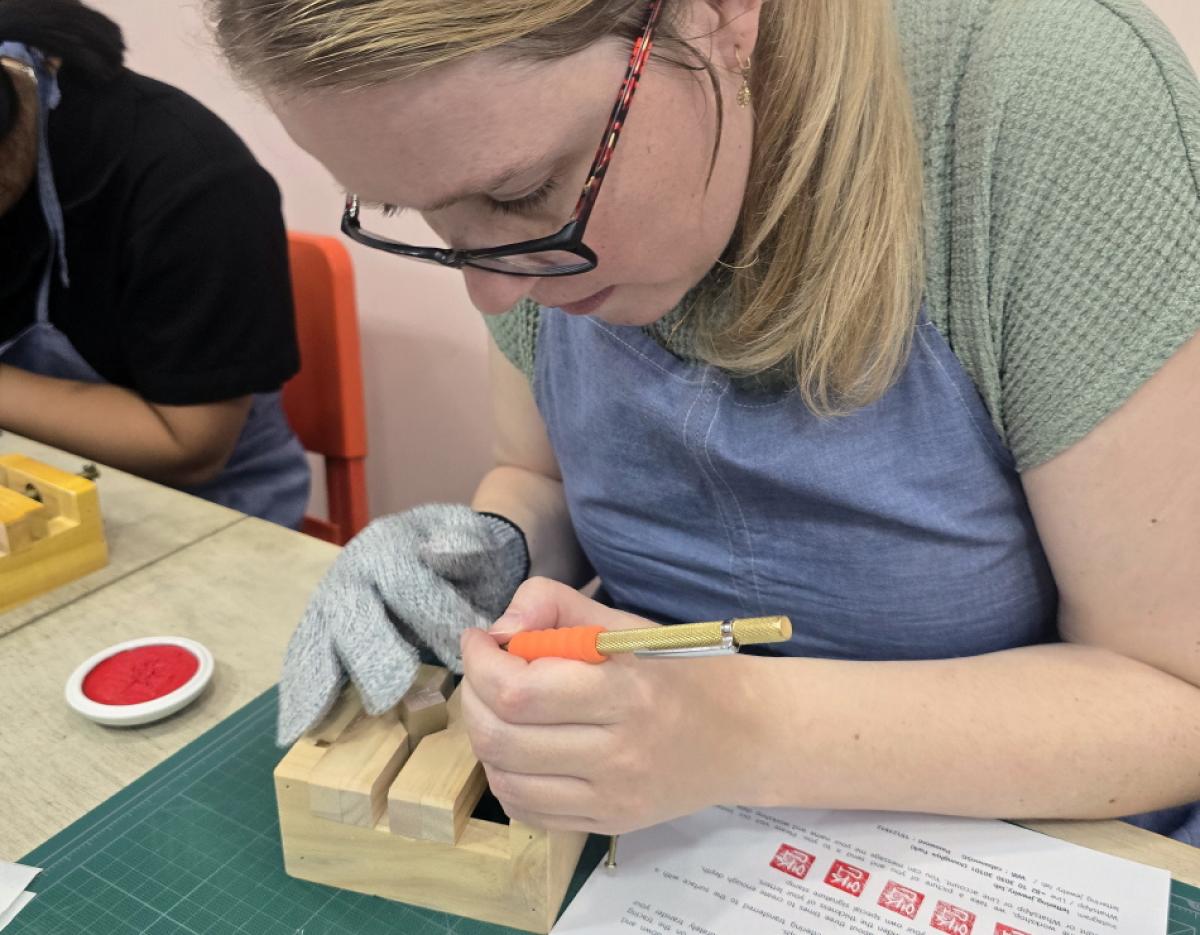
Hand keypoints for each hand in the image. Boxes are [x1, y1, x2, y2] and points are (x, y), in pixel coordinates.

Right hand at [276, 505, 527, 745]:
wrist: (435, 545)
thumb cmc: (458, 549)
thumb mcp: (469, 535)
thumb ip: (463, 543)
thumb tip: (440, 552)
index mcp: (388, 546)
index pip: (408, 584)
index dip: (432, 617)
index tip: (459, 654)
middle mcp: (351, 572)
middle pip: (352, 613)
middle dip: (370, 654)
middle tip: (387, 696)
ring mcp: (330, 601)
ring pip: (316, 638)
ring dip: (316, 680)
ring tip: (312, 721)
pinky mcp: (320, 628)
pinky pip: (304, 659)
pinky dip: (300, 691)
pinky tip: (296, 725)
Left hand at [460, 578, 753, 833]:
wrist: (746, 734)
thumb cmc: (682, 668)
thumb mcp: (626, 624)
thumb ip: (557, 607)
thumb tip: (499, 630)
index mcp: (627, 694)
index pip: (520, 691)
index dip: (482, 663)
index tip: (480, 638)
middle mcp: (618, 754)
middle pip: (503, 738)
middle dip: (472, 696)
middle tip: (483, 669)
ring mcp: (612, 798)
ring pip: (505, 778)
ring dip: (482, 736)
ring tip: (496, 706)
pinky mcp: (608, 824)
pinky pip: (527, 810)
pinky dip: (504, 777)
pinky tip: (517, 746)